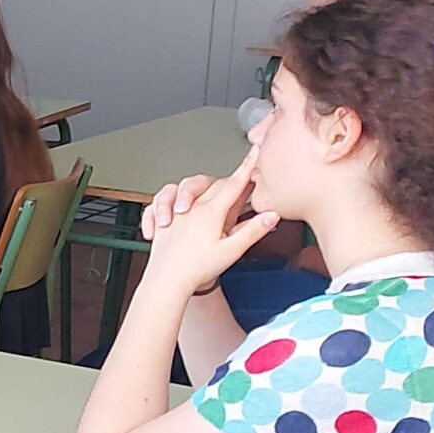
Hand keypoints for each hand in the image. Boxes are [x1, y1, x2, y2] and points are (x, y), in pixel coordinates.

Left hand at [140, 148, 280, 296]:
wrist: (166, 281)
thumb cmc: (197, 269)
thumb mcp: (232, 251)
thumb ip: (252, 230)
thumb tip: (271, 215)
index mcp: (210, 212)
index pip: (234, 183)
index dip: (247, 167)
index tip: (256, 151)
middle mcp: (191, 208)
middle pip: (213, 184)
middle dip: (229, 181)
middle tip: (243, 182)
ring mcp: (175, 212)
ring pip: (185, 187)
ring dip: (198, 191)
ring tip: (209, 205)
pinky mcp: (162, 221)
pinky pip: (161, 201)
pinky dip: (169, 202)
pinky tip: (175, 213)